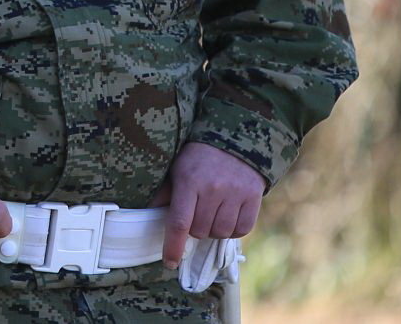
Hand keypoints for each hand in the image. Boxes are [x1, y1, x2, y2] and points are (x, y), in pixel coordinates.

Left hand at [155, 141, 263, 265]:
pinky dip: (234, 229)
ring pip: (220, 233)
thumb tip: (146, 214)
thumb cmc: (198, 156)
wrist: (234, 137)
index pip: (179, 223)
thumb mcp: (177, 169)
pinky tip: (228, 214)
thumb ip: (165, 193)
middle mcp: (213, 189)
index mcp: (189, 181)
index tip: (169, 263)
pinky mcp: (253, 197)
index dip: (173, 246)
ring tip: (212, 212)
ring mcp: (235, 193)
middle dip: (195, 229)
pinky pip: (242, 229)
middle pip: (200, 231)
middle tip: (196, 213)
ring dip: (214, 229)